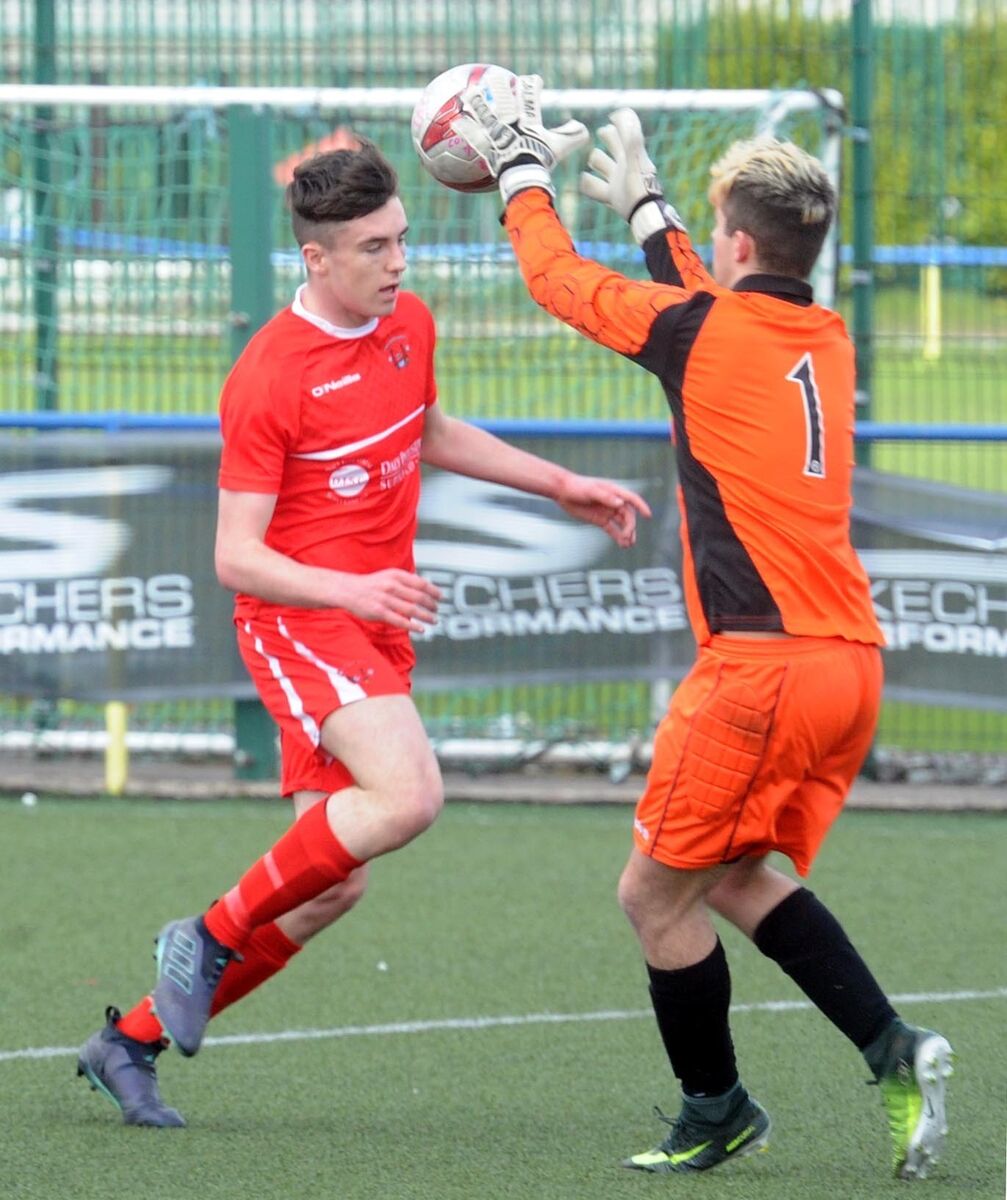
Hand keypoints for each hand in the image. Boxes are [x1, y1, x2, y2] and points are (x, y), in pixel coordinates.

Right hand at [337, 569, 440, 632]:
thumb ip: (405, 580)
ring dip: (426, 616)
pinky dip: (412, 626)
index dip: (433, 591)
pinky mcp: (379, 612)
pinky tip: (421, 629)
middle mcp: (392, 586)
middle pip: (419, 597)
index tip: (441, 597)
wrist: (348, 590)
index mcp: (396, 575)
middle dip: (431, 605)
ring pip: (412, 609)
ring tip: (434, 620)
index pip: (420, 583)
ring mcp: (385, 599)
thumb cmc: (371, 584)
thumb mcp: (388, 575)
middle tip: (437, 610)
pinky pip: (400, 621)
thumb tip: (424, 586)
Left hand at [451, 71, 588, 203]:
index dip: (533, 86)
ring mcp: (496, 134)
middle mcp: (509, 122)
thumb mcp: (562, 148)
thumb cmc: (542, 161)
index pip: (531, 96)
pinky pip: (472, 137)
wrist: (524, 176)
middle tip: (496, 77)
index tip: (535, 81)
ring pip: (484, 113)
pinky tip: (455, 122)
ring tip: (468, 94)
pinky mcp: (486, 147)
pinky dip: (464, 130)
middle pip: (503, 98)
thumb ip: (574, 136)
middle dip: (500, 86)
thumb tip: (582, 127)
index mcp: (528, 120)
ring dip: (476, 103)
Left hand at [553, 474, 651, 548]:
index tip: (648, 516)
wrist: (563, 491)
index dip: (641, 506)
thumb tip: (620, 504)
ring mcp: (608, 512)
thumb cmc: (577, 487)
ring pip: (622, 524)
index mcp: (614, 492)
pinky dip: (618, 537)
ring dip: (627, 534)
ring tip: (628, 544)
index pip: (632, 499)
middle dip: (630, 526)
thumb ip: (606, 497)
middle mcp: (614, 502)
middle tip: (627, 536)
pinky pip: (613, 530)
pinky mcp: (601, 520)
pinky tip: (623, 545)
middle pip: (628, 515)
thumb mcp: (591, 491)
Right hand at [579, 108, 684, 244]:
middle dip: (607, 136)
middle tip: (603, 133)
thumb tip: (621, 114)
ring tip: (593, 162)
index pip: (627, 127)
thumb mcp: (635, 158)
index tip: (611, 117)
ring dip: (596, 160)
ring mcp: (617, 180)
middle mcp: (624, 164)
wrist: (643, 216)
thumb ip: (630, 136)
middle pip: (613, 142)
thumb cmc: (640, 186)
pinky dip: (587, 183)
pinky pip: (594, 187)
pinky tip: (584, 181)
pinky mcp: (612, 197)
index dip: (619, 119)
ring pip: (601, 163)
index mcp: (631, 152)